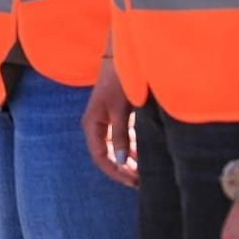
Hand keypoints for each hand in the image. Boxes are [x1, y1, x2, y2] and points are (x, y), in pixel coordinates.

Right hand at [82, 57, 138, 187]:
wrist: (122, 57)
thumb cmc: (118, 81)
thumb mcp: (121, 110)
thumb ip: (122, 135)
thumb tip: (123, 161)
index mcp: (92, 125)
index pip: (101, 157)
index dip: (116, 171)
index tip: (133, 181)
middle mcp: (97, 126)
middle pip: (108, 155)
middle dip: (124, 169)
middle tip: (142, 181)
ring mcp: (107, 122)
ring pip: (118, 149)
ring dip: (130, 160)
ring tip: (146, 172)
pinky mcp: (118, 117)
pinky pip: (124, 139)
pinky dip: (134, 149)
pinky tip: (145, 156)